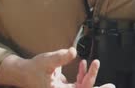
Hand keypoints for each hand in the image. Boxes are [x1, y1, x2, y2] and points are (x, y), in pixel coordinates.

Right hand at [0, 47, 114, 87]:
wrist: (22, 72)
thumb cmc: (32, 69)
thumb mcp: (46, 61)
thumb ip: (61, 57)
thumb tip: (73, 52)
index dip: (91, 81)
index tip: (102, 76)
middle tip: (112, 86)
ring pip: (81, 87)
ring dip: (89, 77)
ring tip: (95, 64)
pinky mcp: (63, 87)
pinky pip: (77, 84)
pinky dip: (82, 75)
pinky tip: (83, 64)